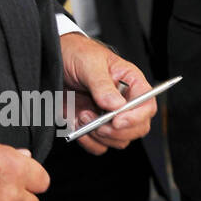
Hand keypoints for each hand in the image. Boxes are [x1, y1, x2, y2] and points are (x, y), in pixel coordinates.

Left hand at [59, 33, 156, 155]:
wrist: (53, 59)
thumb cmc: (77, 54)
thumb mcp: (89, 63)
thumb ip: (102, 84)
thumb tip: (116, 105)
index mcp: (132, 84)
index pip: (147, 106)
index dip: (136, 117)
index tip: (117, 120)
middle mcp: (125, 103)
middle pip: (138, 128)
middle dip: (117, 131)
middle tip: (97, 124)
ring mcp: (110, 117)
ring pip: (119, 140)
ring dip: (100, 135)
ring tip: (82, 116)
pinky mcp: (94, 127)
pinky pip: (100, 146)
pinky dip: (89, 142)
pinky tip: (78, 127)